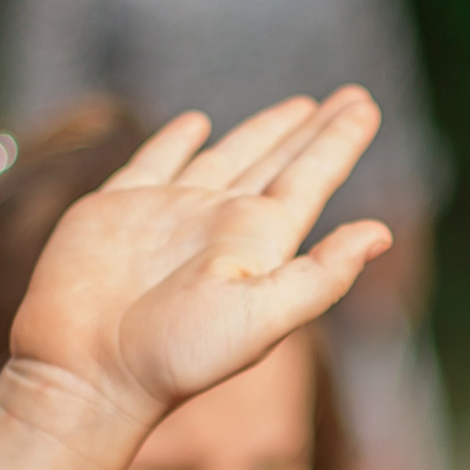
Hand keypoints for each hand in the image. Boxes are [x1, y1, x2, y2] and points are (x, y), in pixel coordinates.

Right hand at [9, 88, 390, 432]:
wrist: (87, 373)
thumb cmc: (175, 355)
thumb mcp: (261, 319)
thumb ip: (321, 277)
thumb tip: (383, 234)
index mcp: (259, 243)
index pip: (310, 179)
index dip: (339, 142)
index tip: (366, 104)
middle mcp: (220, 224)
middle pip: (278, 161)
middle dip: (313, 130)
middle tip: (351, 96)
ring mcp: (169, 214)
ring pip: (227, 156)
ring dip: (261, 131)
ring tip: (297, 107)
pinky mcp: (117, 208)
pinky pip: (155, 162)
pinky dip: (176, 141)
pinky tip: (196, 124)